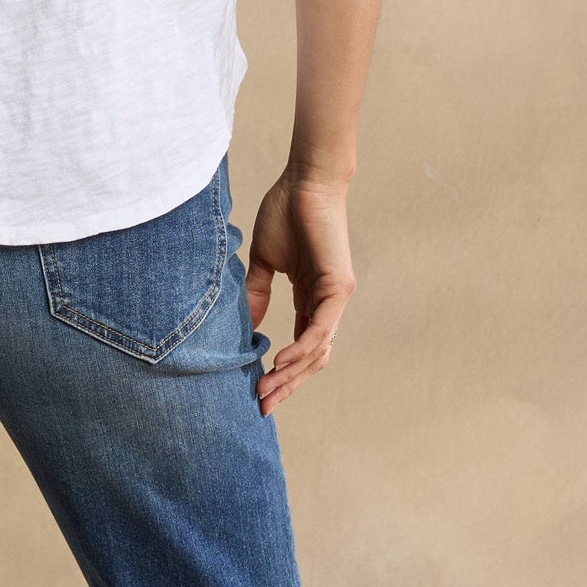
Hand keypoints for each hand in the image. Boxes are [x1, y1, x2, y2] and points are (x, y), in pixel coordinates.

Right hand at [245, 169, 355, 414]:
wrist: (304, 182)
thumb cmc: (285, 212)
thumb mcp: (263, 260)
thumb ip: (257, 293)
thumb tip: (249, 326)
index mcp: (310, 298)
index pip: (300, 347)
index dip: (281, 372)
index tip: (257, 390)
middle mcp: (326, 304)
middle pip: (311, 359)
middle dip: (286, 384)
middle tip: (261, 404)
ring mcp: (335, 298)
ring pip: (317, 351)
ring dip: (292, 375)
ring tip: (266, 390)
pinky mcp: (337, 288)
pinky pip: (320, 329)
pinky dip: (301, 349)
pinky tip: (280, 363)